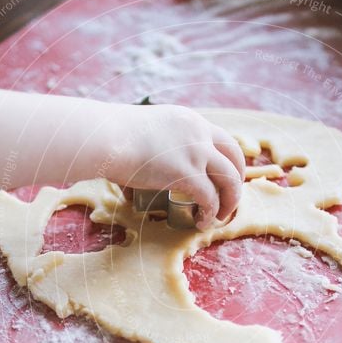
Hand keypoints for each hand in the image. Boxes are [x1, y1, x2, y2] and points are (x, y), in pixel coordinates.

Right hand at [104, 104, 245, 228]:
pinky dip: (210, 213)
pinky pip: (209, 198)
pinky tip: (202, 222)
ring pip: (229, 180)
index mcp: (190, 121)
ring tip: (219, 216)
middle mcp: (198, 133)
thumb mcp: (144, 133)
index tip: (226, 178)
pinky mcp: (187, 173)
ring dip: (229, 201)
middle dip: (237, 181)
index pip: (223, 139)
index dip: (229, 161)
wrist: (104, 137)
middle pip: (235, 157)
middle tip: (228, 200)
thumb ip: (151, 149)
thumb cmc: (111, 137)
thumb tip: (135, 179)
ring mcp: (195, 152)